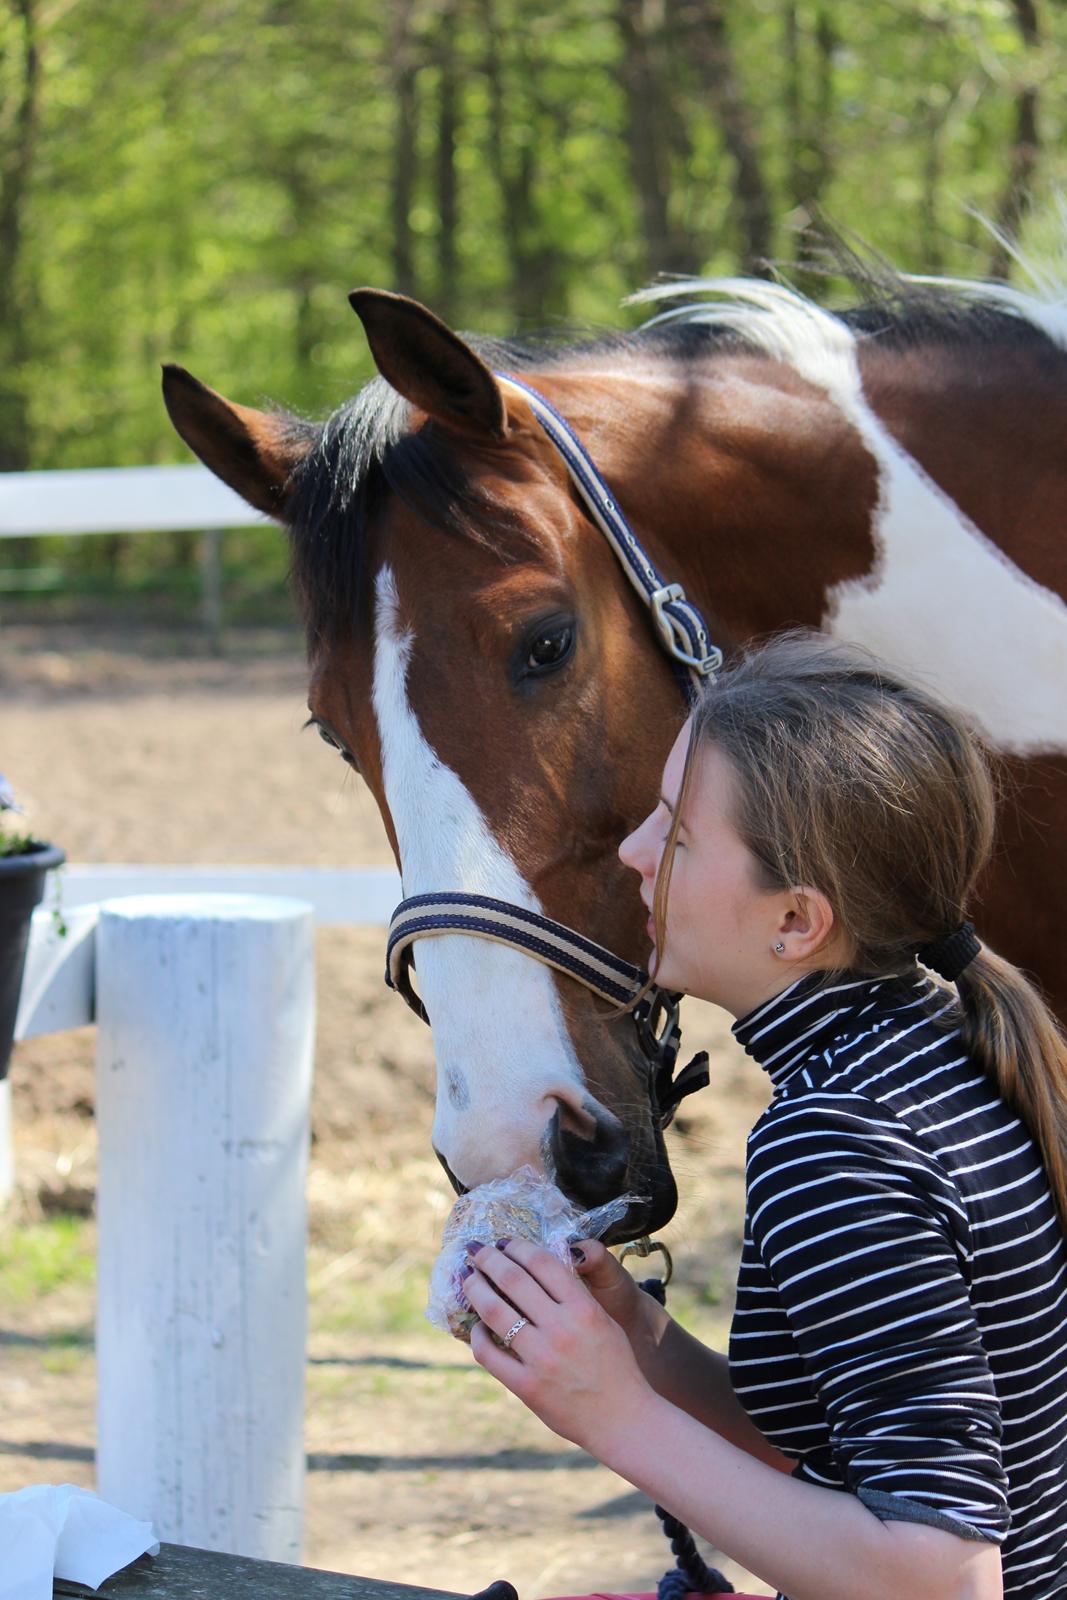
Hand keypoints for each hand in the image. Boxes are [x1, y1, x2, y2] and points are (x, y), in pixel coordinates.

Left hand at [462, 1239, 657, 1453]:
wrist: (623, 1420)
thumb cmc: (616, 1367)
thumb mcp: (604, 1321)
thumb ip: (574, 1296)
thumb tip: (537, 1270)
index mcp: (583, 1308)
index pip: (541, 1262)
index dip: (517, 1247)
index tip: (504, 1242)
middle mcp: (561, 1328)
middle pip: (513, 1279)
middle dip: (489, 1259)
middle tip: (476, 1250)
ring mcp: (542, 1359)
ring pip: (494, 1312)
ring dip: (475, 1289)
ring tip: (468, 1278)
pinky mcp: (526, 1387)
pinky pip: (489, 1353)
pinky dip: (476, 1335)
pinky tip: (476, 1326)